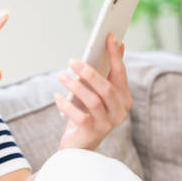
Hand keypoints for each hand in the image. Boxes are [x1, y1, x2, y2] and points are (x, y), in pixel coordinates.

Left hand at [54, 33, 132, 150]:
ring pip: (93, 101)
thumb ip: (107, 71)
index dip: (115, 54)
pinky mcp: (92, 133)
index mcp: (124, 98)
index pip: (120, 73)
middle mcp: (120, 112)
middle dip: (89, 72)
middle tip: (71, 60)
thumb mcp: (97, 91)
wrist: (79, 144)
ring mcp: (107, 124)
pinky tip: (57, 96)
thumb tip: (118, 43)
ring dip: (75, 86)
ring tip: (61, 76)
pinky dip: (66, 104)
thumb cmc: (87, 111)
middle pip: (106, 88)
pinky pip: (78, 116)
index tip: (109, 36)